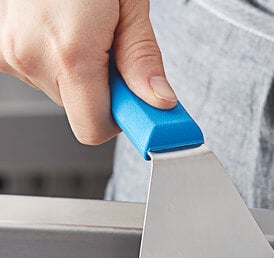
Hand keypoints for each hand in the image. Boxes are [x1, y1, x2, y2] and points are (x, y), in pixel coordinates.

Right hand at [0, 0, 176, 144]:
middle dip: (103, 90)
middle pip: (81, 110)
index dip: (121, 121)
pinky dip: (55, 63)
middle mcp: (32, 57)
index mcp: (69, 53)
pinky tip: (62, 33)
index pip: (94, 129)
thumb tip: (159, 102)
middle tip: (111, 51)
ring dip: (79, 74)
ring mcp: (10, 52)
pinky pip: (38, 73)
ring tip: (84, 30)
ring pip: (61, 92)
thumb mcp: (130, 6)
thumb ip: (142, 60)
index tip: (137, 107)